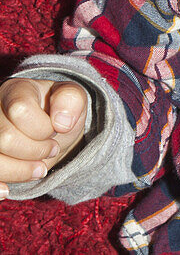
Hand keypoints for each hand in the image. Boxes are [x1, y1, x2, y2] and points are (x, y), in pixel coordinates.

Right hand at [0, 78, 86, 195]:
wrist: (50, 130)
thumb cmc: (59, 112)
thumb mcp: (72, 99)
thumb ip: (72, 100)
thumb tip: (62, 122)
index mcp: (15, 90)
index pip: (20, 110)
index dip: (42, 128)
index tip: (56, 130)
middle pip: (4, 138)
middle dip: (34, 151)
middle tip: (51, 150)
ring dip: (20, 172)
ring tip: (40, 169)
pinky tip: (7, 190)